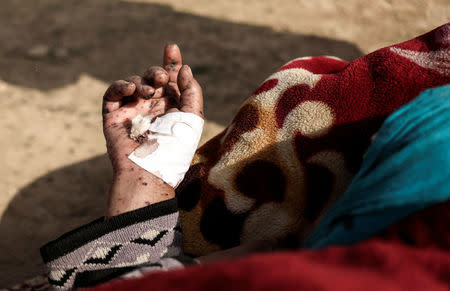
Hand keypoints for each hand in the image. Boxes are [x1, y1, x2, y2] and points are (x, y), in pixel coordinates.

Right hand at [102, 44, 203, 216]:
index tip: (172, 47)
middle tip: (161, 78)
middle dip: (157, 72)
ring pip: (134, 83)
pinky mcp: (113, 116)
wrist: (149, 170)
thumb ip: (191, 92)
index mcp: (172, 108)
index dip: (171, 63)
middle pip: (153, 77)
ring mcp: (132, 111)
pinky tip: (130, 90)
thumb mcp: (192, 118)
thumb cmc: (174, 148)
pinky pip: (112, 94)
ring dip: (142, 82)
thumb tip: (184, 68)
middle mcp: (152, 107)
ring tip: (149, 94)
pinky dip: (120, 86)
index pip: (171, 80)